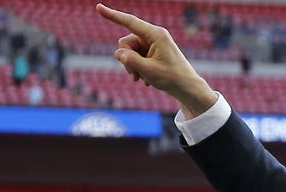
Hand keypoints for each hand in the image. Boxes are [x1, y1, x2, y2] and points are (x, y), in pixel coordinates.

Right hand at [96, 4, 217, 116]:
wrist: (187, 89)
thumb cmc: (172, 79)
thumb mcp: (147, 71)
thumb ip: (130, 60)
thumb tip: (119, 53)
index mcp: (156, 35)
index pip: (130, 22)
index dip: (113, 15)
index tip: (98, 7)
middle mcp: (154, 36)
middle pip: (126, 42)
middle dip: (126, 59)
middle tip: (135, 75)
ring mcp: (153, 44)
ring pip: (130, 51)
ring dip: (132, 66)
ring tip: (142, 79)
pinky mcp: (153, 52)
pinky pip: (136, 56)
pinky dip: (138, 68)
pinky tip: (147, 80)